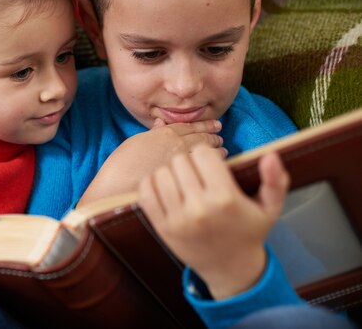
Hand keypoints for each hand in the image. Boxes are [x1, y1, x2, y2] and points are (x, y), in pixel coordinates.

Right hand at [77, 120, 223, 206]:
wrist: (117, 185)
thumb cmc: (121, 165)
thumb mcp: (135, 142)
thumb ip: (151, 133)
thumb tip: (160, 122)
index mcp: (164, 133)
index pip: (190, 126)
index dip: (205, 125)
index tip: (215, 125)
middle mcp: (176, 144)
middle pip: (202, 138)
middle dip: (213, 138)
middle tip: (222, 138)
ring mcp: (182, 162)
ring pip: (207, 153)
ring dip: (217, 152)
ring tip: (224, 152)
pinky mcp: (184, 179)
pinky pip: (204, 170)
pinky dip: (213, 167)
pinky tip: (219, 168)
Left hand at [138, 145, 288, 298]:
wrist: (229, 267)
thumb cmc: (249, 231)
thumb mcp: (270, 208)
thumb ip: (276, 180)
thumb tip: (271, 155)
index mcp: (225, 198)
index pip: (202, 154)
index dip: (206, 155)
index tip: (211, 165)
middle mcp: (199, 208)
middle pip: (180, 161)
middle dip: (188, 162)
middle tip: (196, 173)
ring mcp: (178, 218)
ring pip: (161, 173)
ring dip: (169, 171)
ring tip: (181, 180)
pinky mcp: (162, 227)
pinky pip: (145, 192)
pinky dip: (151, 184)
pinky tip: (165, 188)